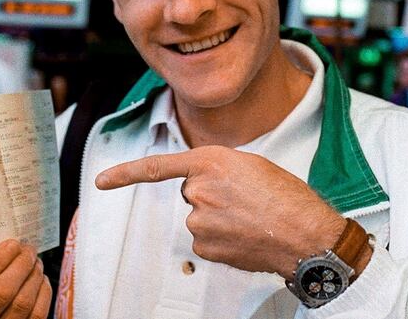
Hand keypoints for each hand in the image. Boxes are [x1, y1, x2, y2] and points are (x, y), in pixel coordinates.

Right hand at [0, 239, 50, 318]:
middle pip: (1, 293)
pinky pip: (36, 315)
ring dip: (33, 277)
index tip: (11, 244)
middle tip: (29, 249)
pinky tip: (41, 281)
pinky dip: (43, 294)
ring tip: (36, 263)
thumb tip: (4, 252)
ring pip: (21, 304)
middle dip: (20, 265)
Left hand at [96, 145, 349, 278]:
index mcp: (211, 161)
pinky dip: (222, 239)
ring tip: (250, 218)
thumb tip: (205, 185)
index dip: (126, 174)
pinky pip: (206, 240)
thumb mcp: (253, 166)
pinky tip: (245, 235)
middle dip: (211, 196)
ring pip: (199, 218)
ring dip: (218, 218)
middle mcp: (199, 190)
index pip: (158, 167)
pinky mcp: (204, 246)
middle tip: (244, 200)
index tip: (101, 181)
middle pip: (192, 193)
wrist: (305, 234)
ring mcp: (199, 220)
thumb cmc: (288, 197)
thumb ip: (220, 169)